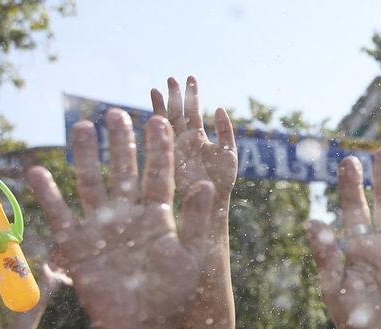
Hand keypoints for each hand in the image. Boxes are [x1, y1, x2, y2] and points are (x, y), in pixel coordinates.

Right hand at [26, 111, 217, 328]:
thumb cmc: (169, 297)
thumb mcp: (190, 257)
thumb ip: (197, 221)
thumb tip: (207, 184)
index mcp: (158, 219)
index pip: (159, 177)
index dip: (159, 151)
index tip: (159, 122)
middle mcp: (128, 217)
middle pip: (123, 173)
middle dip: (122, 145)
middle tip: (118, 113)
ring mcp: (101, 228)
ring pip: (92, 184)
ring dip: (87, 157)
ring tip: (83, 126)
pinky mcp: (78, 245)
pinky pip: (61, 215)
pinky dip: (49, 195)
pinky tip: (38, 171)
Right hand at [151, 76, 237, 200]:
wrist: (213, 198)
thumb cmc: (223, 178)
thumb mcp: (228, 150)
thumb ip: (224, 130)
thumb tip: (219, 107)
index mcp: (198, 136)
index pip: (193, 110)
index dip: (191, 94)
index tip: (190, 77)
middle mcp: (183, 139)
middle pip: (176, 113)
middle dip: (173, 96)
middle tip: (171, 78)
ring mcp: (174, 146)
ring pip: (165, 123)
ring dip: (160, 107)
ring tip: (156, 89)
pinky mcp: (167, 155)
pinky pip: (160, 139)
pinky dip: (155, 127)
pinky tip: (152, 113)